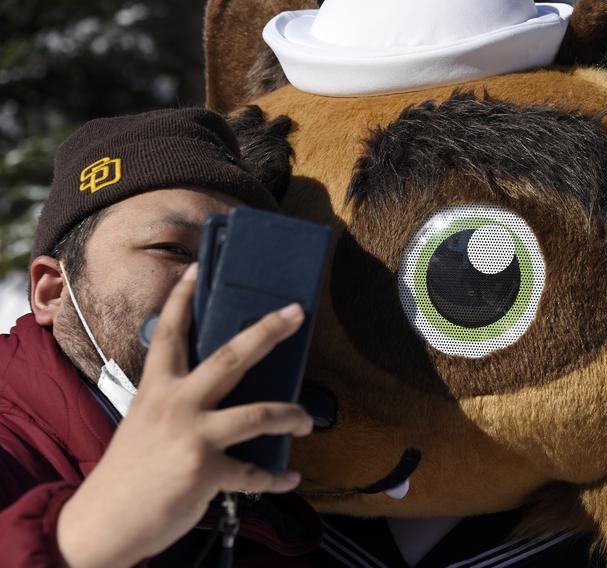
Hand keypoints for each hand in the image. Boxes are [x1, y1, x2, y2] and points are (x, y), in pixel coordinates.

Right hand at [57, 263, 313, 567]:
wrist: (104, 522)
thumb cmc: (130, 470)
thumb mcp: (147, 422)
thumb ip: (179, 402)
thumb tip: (221, 390)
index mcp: (157, 389)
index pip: (169, 333)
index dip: (181, 299)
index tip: (196, 268)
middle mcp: (176, 405)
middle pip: (230, 357)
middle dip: (268, 331)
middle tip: (296, 312)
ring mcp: (194, 437)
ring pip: (259, 413)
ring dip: (291, 415)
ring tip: (306, 421)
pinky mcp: (207, 472)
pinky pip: (256, 474)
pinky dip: (276, 478)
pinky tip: (290, 478)